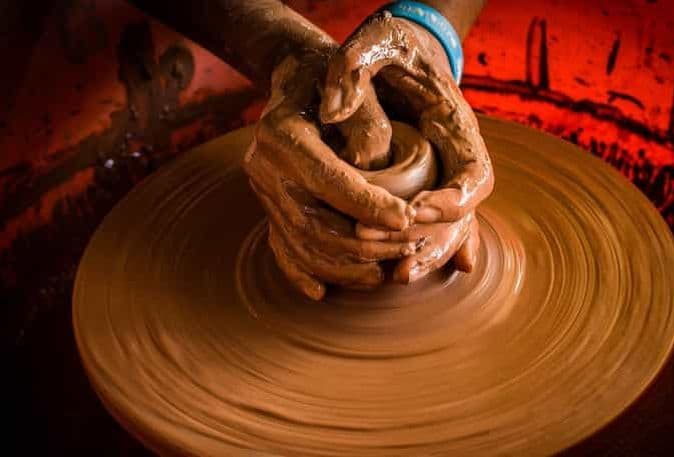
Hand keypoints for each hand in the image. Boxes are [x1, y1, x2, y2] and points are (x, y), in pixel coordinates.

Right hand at [244, 49, 418, 299]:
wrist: (295, 77)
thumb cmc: (333, 78)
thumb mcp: (354, 83)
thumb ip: (368, 125)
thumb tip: (377, 169)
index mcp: (282, 133)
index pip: (329, 181)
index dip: (369, 206)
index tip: (407, 220)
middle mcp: (264, 166)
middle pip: (313, 224)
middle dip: (365, 245)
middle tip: (409, 248)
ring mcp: (264, 190)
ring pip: (301, 244)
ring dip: (345, 266)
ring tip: (385, 272)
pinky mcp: (269, 206)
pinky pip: (282, 247)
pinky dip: (303, 272)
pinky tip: (323, 293)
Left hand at [320, 13, 493, 282]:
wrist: (397, 50)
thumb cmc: (389, 47)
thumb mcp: (373, 43)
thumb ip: (354, 68)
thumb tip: (330, 111)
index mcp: (457, 124)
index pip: (474, 176)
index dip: (453, 202)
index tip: (415, 212)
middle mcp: (455, 156)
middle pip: (463, 216)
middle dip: (432, 241)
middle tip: (399, 263)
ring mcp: (438, 174)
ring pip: (445, 229)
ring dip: (423, 253)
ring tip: (395, 275)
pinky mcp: (417, 186)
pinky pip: (424, 227)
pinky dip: (413, 249)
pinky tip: (392, 273)